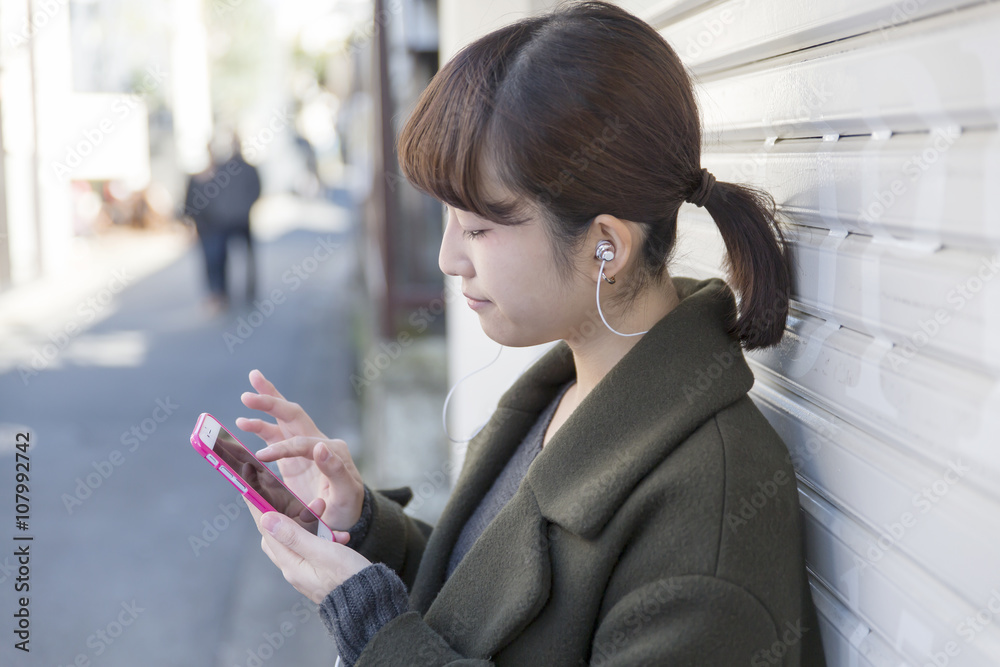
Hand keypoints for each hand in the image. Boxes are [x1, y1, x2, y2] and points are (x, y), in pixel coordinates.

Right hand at [237, 370, 365, 530]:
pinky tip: (243, 422)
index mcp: (332, 451)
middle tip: (250, 391)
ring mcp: (305, 448)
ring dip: (265, 406)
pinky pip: (275, 435)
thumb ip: (336, 471)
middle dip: (272, 402)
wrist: (344, 517)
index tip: (261, 457)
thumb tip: (320, 448)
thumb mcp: (347, 493)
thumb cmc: (347, 508)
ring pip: (283, 420)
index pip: (303, 443)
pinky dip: (260, 427)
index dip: (282, 448)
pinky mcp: (294, 456)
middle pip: (294, 415)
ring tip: (245, 398)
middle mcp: (318, 443)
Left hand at [244, 499, 370, 603]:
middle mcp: (294, 569)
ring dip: (311, 524)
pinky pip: (315, 549)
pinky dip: (325, 538)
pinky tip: (341, 536)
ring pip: (299, 540)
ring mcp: (306, 572)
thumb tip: (266, 519)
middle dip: (285, 514)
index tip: (249, 491)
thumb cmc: (347, 576)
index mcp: (291, 564)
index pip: (267, 531)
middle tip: (294, 499)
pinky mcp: (319, 572)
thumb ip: (294, 535)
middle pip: (278, 536)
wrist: (369, 603)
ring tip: (325, 512)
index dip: (258, 509)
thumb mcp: (321, 551)